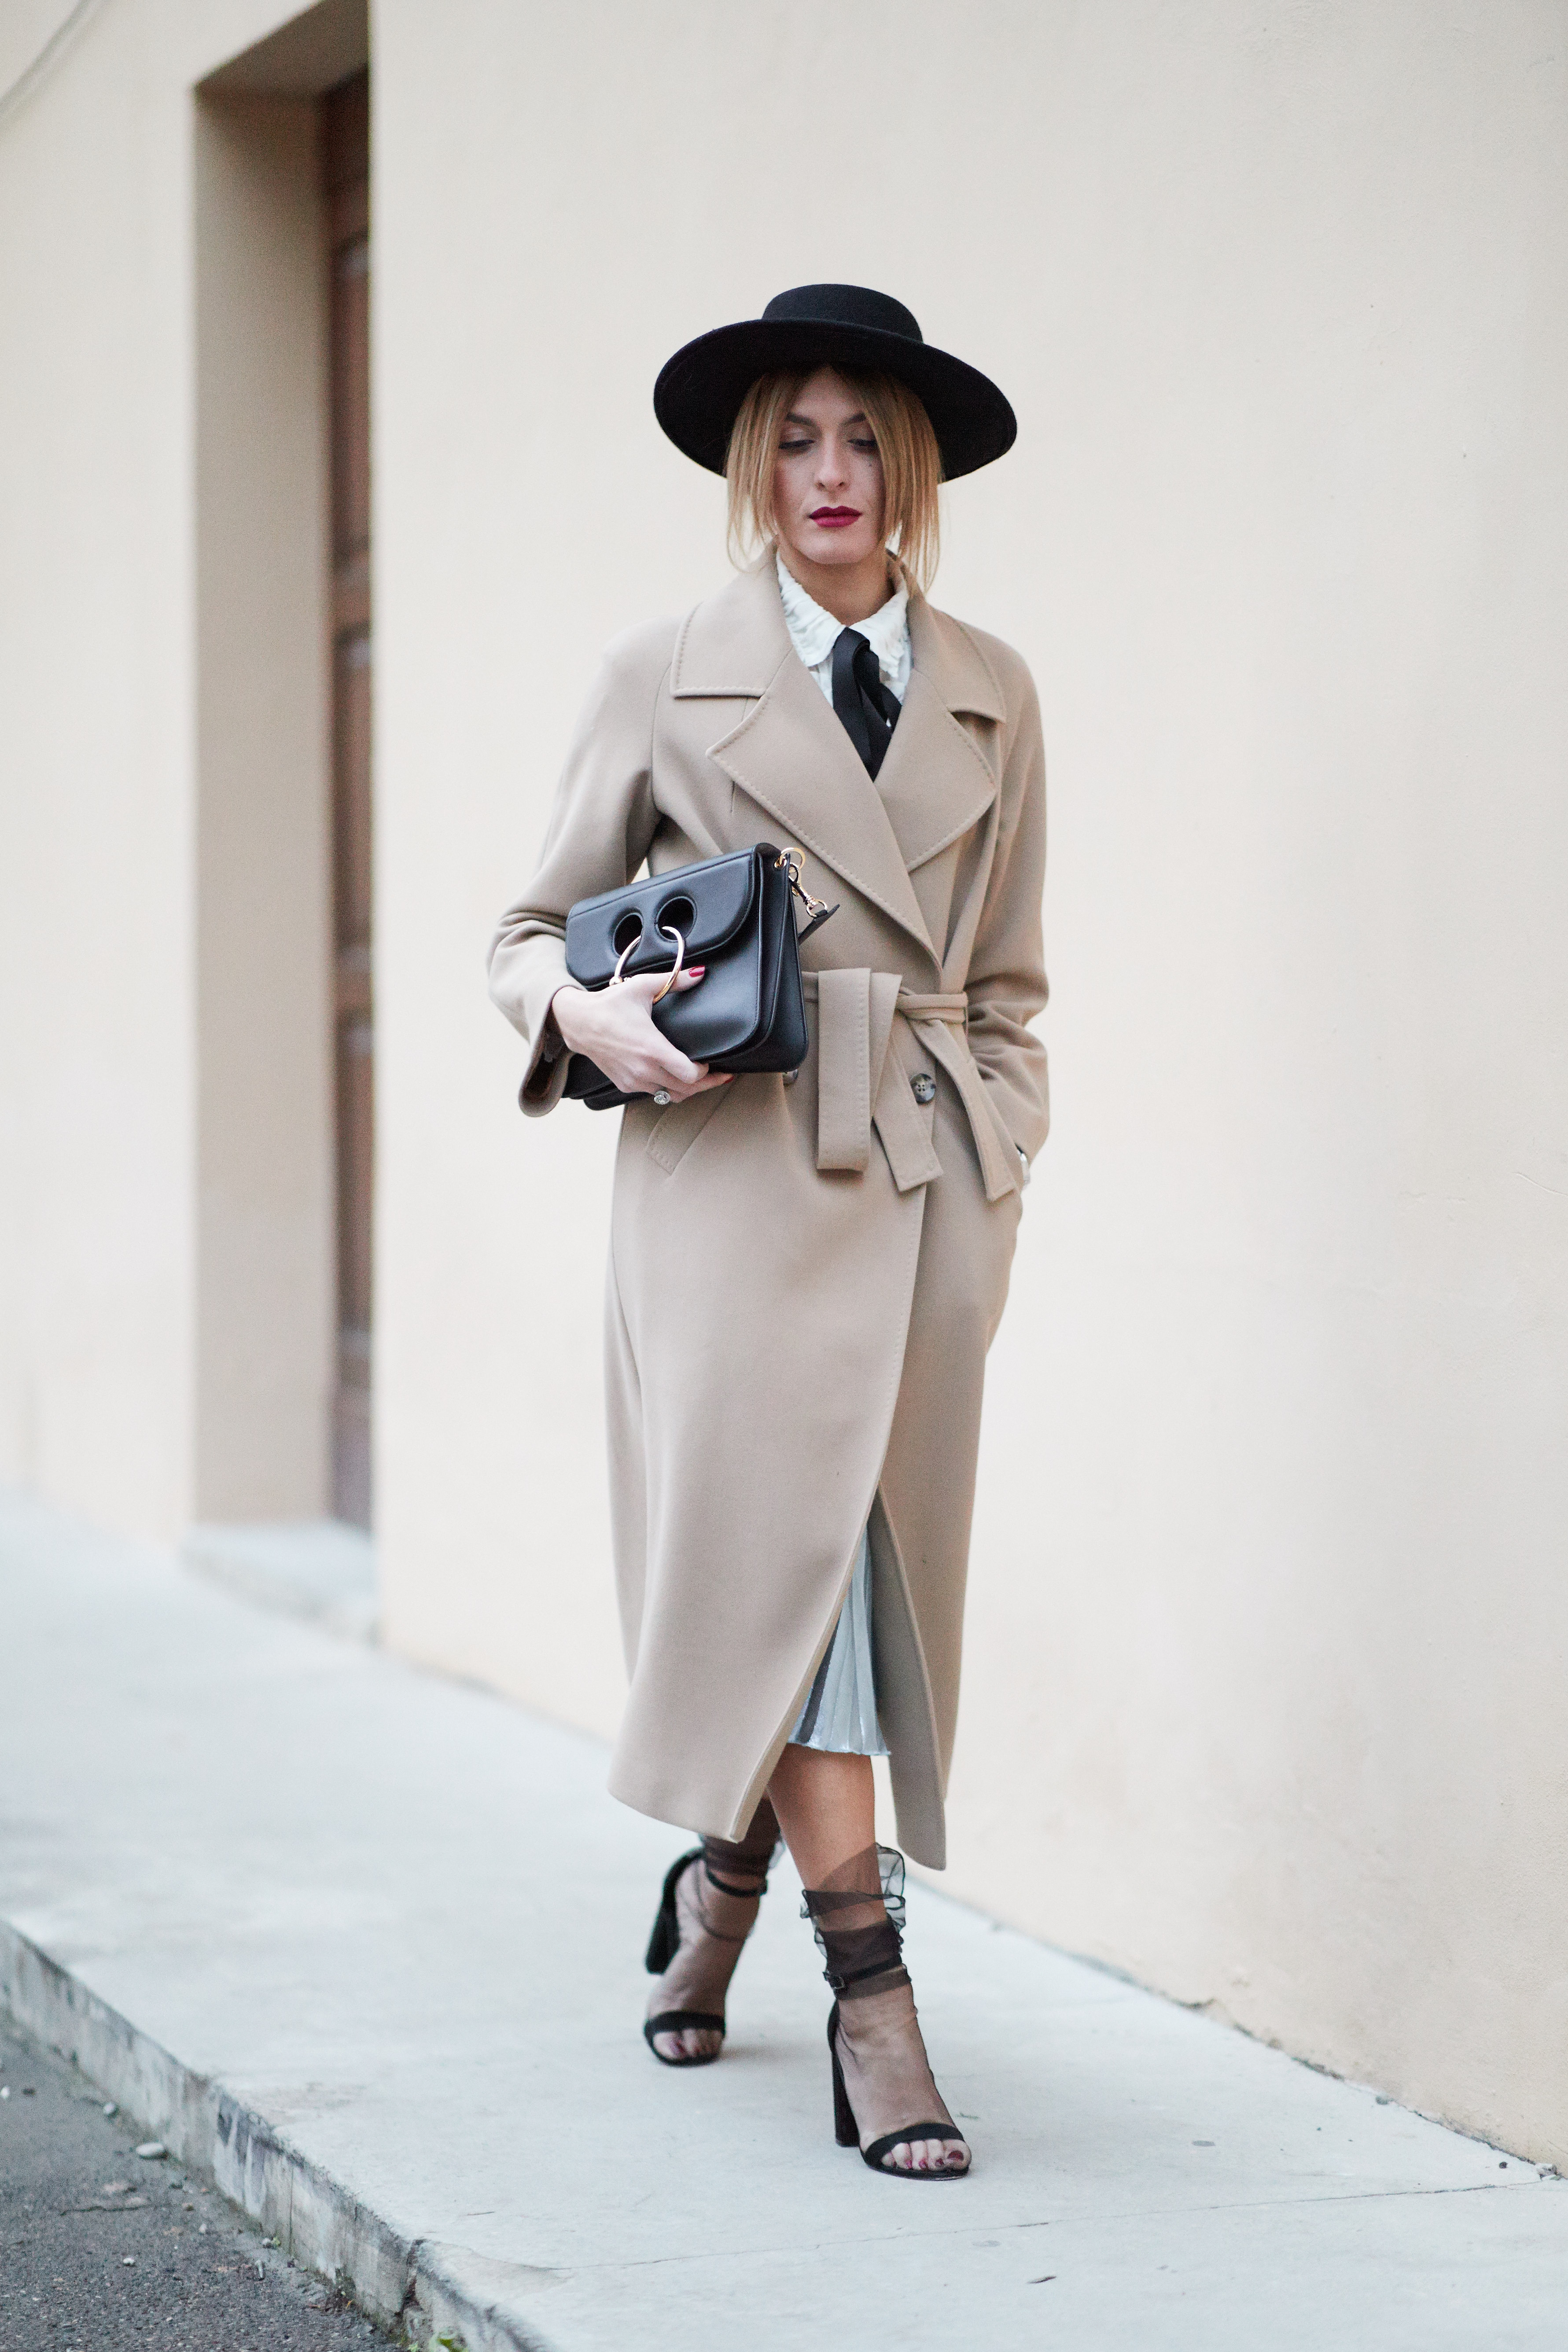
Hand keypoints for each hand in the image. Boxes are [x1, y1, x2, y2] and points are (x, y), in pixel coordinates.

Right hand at [550, 968, 732, 1102]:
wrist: (578, 1022)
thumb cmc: (610, 1004)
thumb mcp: (643, 987)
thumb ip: (675, 981)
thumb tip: (700, 973)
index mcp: (652, 1049)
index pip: (690, 1075)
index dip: (706, 1072)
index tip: (710, 1061)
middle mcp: (644, 1070)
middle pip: (686, 1090)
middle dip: (706, 1084)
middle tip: (720, 1077)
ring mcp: (634, 1081)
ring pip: (670, 1095)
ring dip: (686, 1089)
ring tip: (700, 1079)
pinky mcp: (625, 1085)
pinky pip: (654, 1093)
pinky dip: (667, 1088)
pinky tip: (673, 1077)